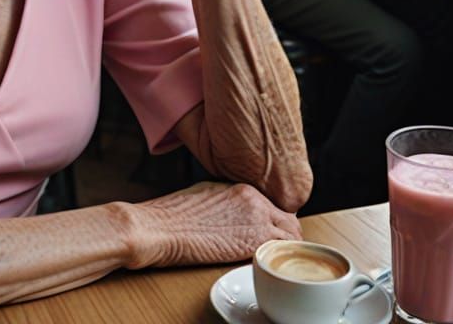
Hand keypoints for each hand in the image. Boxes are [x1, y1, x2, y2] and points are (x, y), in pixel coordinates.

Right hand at [126, 182, 301, 269]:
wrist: (160, 227)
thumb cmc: (172, 215)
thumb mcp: (204, 195)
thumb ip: (226, 202)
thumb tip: (234, 215)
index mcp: (240, 186)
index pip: (272, 205)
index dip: (274, 222)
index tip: (271, 234)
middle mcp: (253, 198)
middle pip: (287, 217)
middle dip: (286, 234)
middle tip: (277, 250)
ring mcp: (256, 218)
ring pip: (291, 233)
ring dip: (288, 247)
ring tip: (276, 259)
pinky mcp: (255, 239)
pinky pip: (284, 249)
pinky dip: (283, 257)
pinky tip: (272, 265)